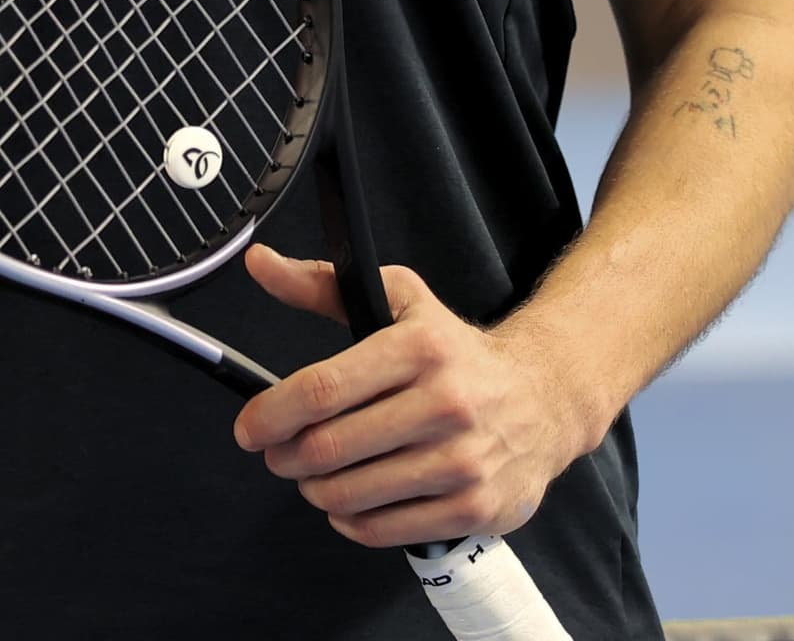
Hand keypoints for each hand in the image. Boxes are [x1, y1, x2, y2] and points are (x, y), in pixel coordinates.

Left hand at [230, 245, 593, 547]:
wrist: (545, 397)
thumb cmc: (457, 352)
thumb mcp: (398, 301)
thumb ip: (320, 284)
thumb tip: (260, 263)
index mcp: (419, 349)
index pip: (324, 388)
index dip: (272, 414)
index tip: (249, 428)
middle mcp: (445, 404)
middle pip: (330, 447)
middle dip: (287, 456)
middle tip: (279, 454)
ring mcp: (463, 461)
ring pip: (352, 493)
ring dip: (315, 490)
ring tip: (316, 476)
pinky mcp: (474, 507)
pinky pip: (386, 529)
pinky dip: (351, 522)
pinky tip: (350, 503)